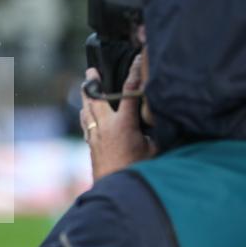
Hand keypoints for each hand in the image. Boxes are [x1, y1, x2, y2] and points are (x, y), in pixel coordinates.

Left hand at [80, 55, 155, 181]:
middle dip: (93, 82)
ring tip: (84, 86)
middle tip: (91, 70)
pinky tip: (85, 114)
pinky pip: (86, 125)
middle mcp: (106, 126)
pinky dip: (86, 115)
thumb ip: (154, 131)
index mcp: (124, 124)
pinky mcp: (91, 146)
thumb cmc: (139, 170)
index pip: (130, 91)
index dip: (135, 73)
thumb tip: (161, 118)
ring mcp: (95, 136)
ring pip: (87, 111)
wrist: (115, 188)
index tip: (139, 58)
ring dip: (86, 97)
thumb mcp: (154, 149)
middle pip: (96, 98)